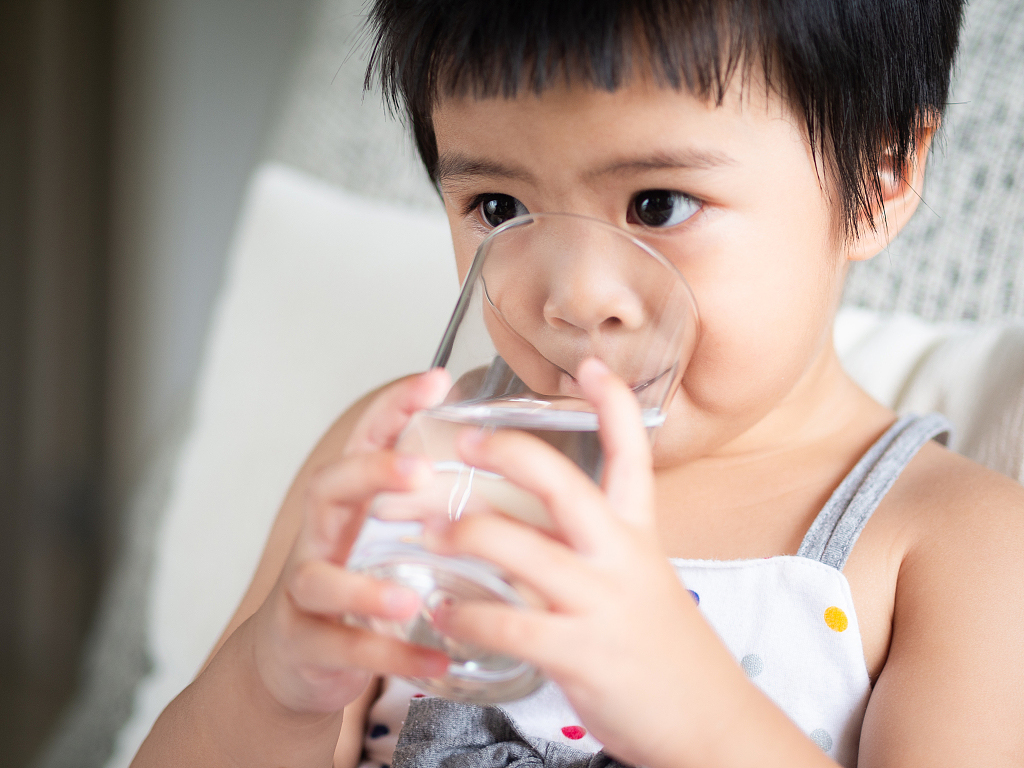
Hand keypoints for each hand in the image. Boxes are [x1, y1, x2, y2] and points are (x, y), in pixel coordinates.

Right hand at [248, 371, 451, 714]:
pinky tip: (434, 661)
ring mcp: (305, 589)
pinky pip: (342, 648)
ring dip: (364, 586)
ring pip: (320, 578)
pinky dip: (388, 655)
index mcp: (350, 502)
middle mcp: (321, 535)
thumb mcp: (386, 537)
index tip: (436, 380)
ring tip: (406, 598)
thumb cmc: (355, 585)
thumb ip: (430, 506)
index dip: (394, 407)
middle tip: (417, 469)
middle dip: (370, 473)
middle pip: (328, 488)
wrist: (296, 659)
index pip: (365, 440)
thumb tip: (509, 469)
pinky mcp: (304, 642)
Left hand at [424, 359, 751, 767]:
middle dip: (507, 453)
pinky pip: (506, 624)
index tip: (589, 364)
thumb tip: (524, 528)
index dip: (612, 403)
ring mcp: (600, 602)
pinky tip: (443, 614)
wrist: (710, 722)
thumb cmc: (665, 648)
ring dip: (462, 537)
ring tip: (429, 537)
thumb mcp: (638, 580)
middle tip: (462, 442)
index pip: (633, 453)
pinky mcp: (580, 653)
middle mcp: (619, 556)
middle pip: (561, 482)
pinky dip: (464, 616)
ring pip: (517, 548)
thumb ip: (589, 548)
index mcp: (637, 532)